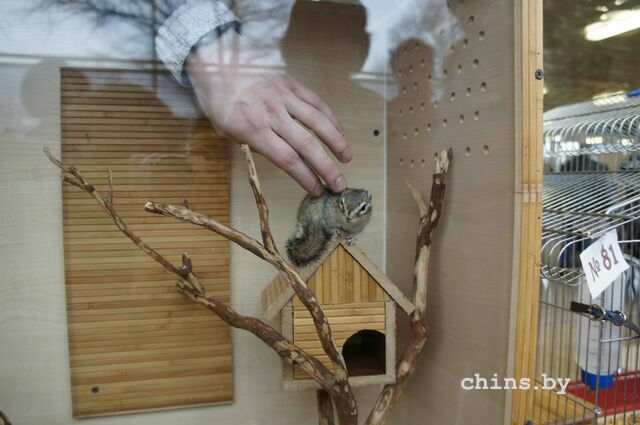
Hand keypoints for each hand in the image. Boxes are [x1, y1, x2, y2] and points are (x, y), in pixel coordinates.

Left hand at [186, 30, 350, 195]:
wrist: (215, 60)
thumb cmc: (218, 99)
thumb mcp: (226, 129)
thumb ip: (252, 144)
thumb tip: (277, 156)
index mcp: (253, 130)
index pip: (287, 159)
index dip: (306, 177)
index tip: (317, 190)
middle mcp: (272, 114)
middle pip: (307, 146)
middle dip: (327, 168)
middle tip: (339, 184)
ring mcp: (284, 97)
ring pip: (318, 122)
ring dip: (336, 142)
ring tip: (347, 158)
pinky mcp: (291, 83)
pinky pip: (316, 102)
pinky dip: (331, 118)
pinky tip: (339, 132)